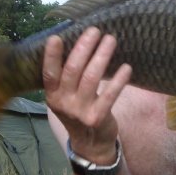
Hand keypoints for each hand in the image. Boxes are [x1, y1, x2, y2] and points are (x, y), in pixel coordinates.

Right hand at [42, 27, 131, 162]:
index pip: (49, 73)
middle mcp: (63, 103)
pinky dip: (119, 79)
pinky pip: (110, 95)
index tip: (56, 37)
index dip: (51, 56)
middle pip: (73, 70)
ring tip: (110, 40)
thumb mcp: (65, 97)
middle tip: (94, 30)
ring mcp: (80, 111)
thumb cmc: (78, 111)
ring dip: (102, 56)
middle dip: (84, 48)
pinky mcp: (97, 118)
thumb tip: (78, 42)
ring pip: (91, 78)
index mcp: (52, 95)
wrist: (90, 144)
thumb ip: (67, 76)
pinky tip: (126, 67)